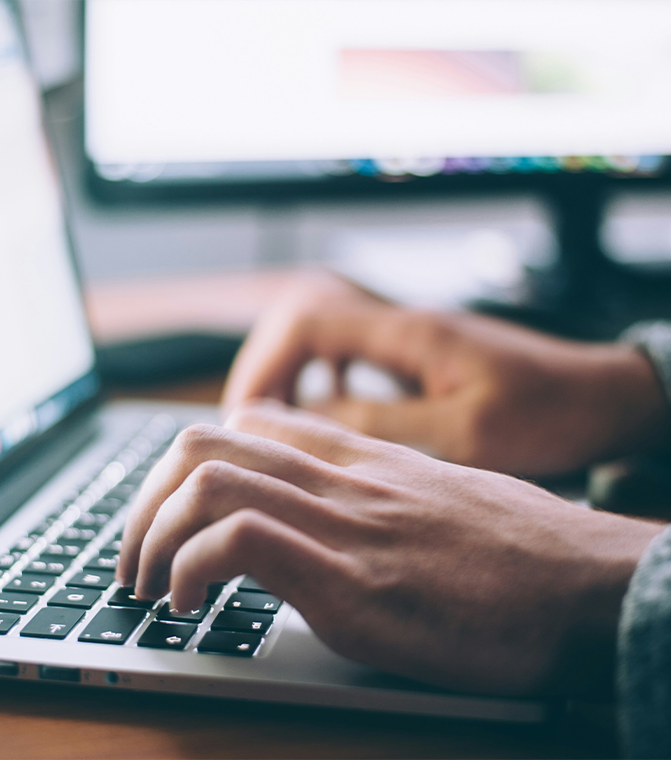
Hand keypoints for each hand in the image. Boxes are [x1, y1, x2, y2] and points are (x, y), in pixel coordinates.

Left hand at [118, 400, 663, 694]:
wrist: (587, 585)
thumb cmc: (517, 552)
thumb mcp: (434, 497)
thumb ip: (372, 492)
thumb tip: (325, 513)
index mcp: (357, 460)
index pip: (245, 422)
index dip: (186, 463)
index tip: (169, 510)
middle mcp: (339, 479)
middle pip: (203, 443)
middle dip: (144, 500)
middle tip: (134, 556)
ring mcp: (341, 524)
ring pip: (206, 481)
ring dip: (151, 535)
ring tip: (147, 586)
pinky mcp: (350, 582)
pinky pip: (238, 541)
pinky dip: (190, 568)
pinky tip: (188, 606)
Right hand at [222, 271, 668, 475]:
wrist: (602, 396)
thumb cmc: (548, 413)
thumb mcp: (465, 433)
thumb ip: (383, 424)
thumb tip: (310, 419)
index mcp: (409, 333)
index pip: (307, 320)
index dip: (265, 363)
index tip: (247, 413)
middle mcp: (401, 324)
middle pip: (302, 318)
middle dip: (265, 367)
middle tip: (248, 422)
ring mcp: (408, 337)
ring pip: (321, 334)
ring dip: (289, 372)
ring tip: (273, 420)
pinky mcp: (417, 355)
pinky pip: (347, 353)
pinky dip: (320, 378)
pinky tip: (321, 411)